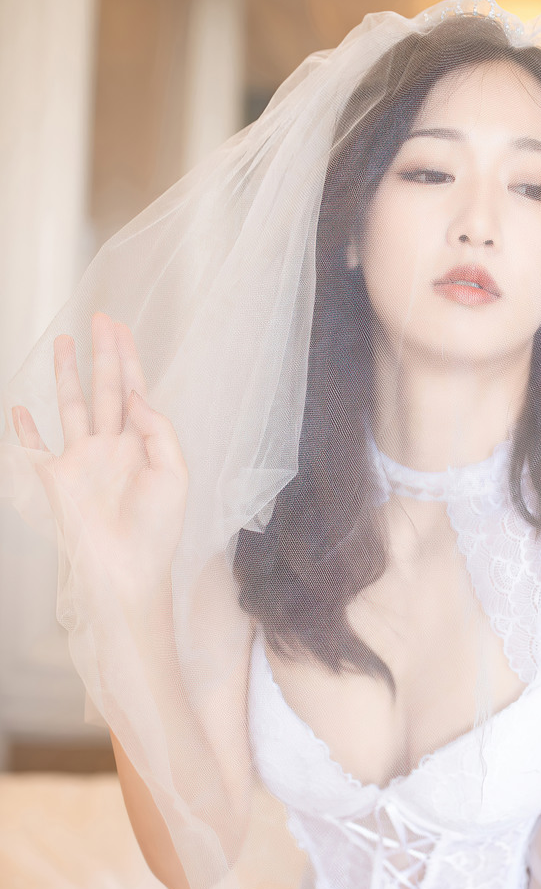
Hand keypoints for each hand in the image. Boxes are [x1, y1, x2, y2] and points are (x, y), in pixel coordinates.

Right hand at [12, 313, 187, 606]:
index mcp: (141, 445)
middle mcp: (111, 447)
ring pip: (72, 405)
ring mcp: (81, 461)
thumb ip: (157, 429)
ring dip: (66, 375)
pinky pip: (35, 448)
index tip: (119, 327)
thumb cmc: (156, 531)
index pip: (135, 389)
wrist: (126, 571)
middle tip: (98, 318)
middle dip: (102, 353)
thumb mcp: (173, 474)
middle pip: (105, 388)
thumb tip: (134, 395)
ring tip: (63, 342)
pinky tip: (19, 407)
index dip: (127, 357)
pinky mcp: (56, 479)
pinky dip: (24, 429)